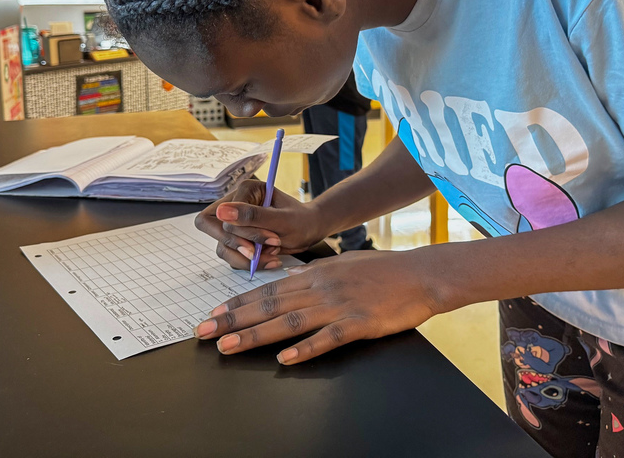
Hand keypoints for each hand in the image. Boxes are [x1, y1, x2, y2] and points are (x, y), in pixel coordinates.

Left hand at [193, 249, 442, 363]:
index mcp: (316, 273)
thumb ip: (316, 274)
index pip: (268, 289)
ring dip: (254, 334)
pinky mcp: (357, 323)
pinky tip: (285, 359)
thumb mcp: (343, 264)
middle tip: (202, 331)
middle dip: (232, 319)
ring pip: (288, 321)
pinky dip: (304, 349)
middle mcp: (320, 287)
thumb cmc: (384, 270)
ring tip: (227, 346)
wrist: (421, 274)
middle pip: (268, 304)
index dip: (238, 302)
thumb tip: (293, 282)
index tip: (213, 311)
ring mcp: (337, 305)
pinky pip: (326, 338)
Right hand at [194, 179, 328, 270]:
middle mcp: (235, 204)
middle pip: (214, 229)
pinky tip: (270, 259)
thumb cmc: (301, 221)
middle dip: (239, 246)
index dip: (239, 231)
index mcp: (245, 190)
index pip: (222, 213)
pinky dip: (249, 263)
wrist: (310, 231)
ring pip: (222, 246)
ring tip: (272, 256)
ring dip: (245, 258)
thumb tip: (222, 212)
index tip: (263, 241)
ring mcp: (235, 223)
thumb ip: (252, 216)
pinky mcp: (238, 239)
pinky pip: (232, 256)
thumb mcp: (281, 219)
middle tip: (259, 254)